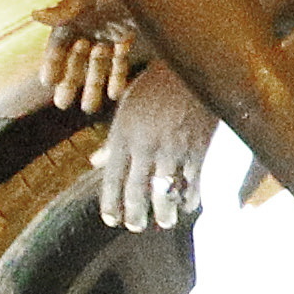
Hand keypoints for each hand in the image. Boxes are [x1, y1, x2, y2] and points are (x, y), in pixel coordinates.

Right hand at [40, 0, 138, 107]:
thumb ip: (63, 9)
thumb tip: (34, 15)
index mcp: (71, 15)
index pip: (57, 44)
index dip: (52, 63)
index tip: (47, 83)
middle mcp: (87, 25)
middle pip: (75, 59)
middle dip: (69, 81)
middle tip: (62, 104)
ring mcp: (107, 30)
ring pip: (98, 64)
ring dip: (93, 85)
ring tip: (89, 108)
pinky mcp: (126, 33)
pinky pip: (120, 59)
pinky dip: (117, 75)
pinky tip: (114, 94)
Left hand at [89, 61, 218, 228]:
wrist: (192, 67)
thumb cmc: (156, 86)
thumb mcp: (128, 109)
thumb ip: (113, 140)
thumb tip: (96, 162)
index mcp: (124, 134)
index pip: (112, 179)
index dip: (111, 204)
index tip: (112, 220)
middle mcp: (145, 145)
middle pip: (136, 192)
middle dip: (135, 215)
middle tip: (137, 227)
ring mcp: (172, 148)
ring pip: (164, 193)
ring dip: (164, 213)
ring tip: (165, 222)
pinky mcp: (198, 149)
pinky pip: (192, 183)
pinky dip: (190, 198)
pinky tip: (188, 205)